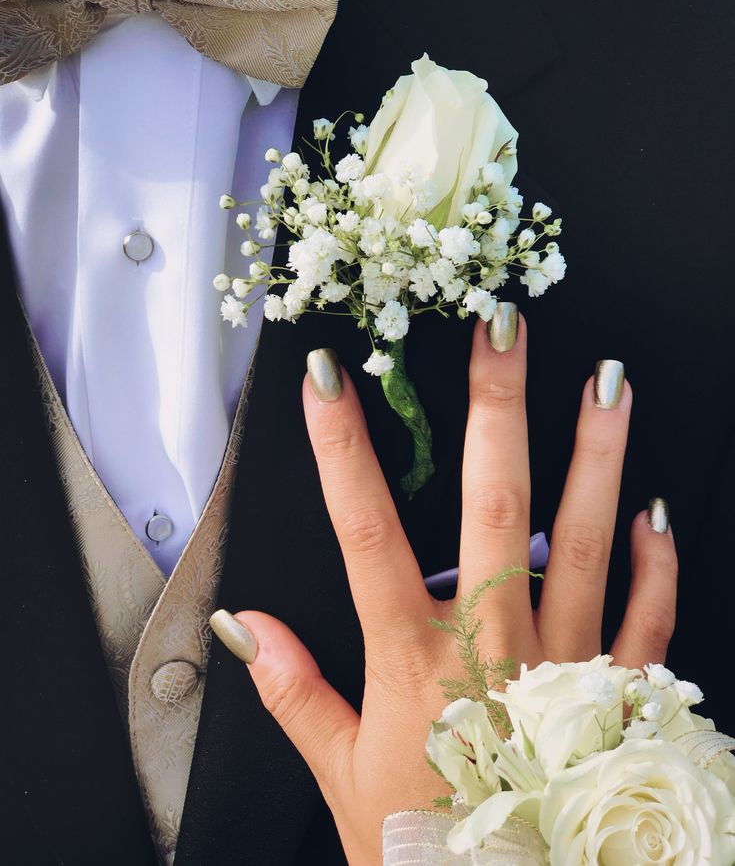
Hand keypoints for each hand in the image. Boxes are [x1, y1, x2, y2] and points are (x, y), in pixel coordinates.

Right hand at [210, 310, 677, 864]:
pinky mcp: (619, 693)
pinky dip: (658, 565)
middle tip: (502, 328)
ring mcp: (567, 663)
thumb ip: (292, 689)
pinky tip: (656, 512)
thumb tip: (243, 623)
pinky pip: (649, 618)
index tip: (330, 377)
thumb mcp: (341, 772)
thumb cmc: (423, 841)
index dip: (342, 445)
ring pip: (586, 541)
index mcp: (414, 658)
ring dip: (598, 456)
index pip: (365, 529)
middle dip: (496, 407)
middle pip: (494, 504)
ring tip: (608, 382)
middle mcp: (495, 644)